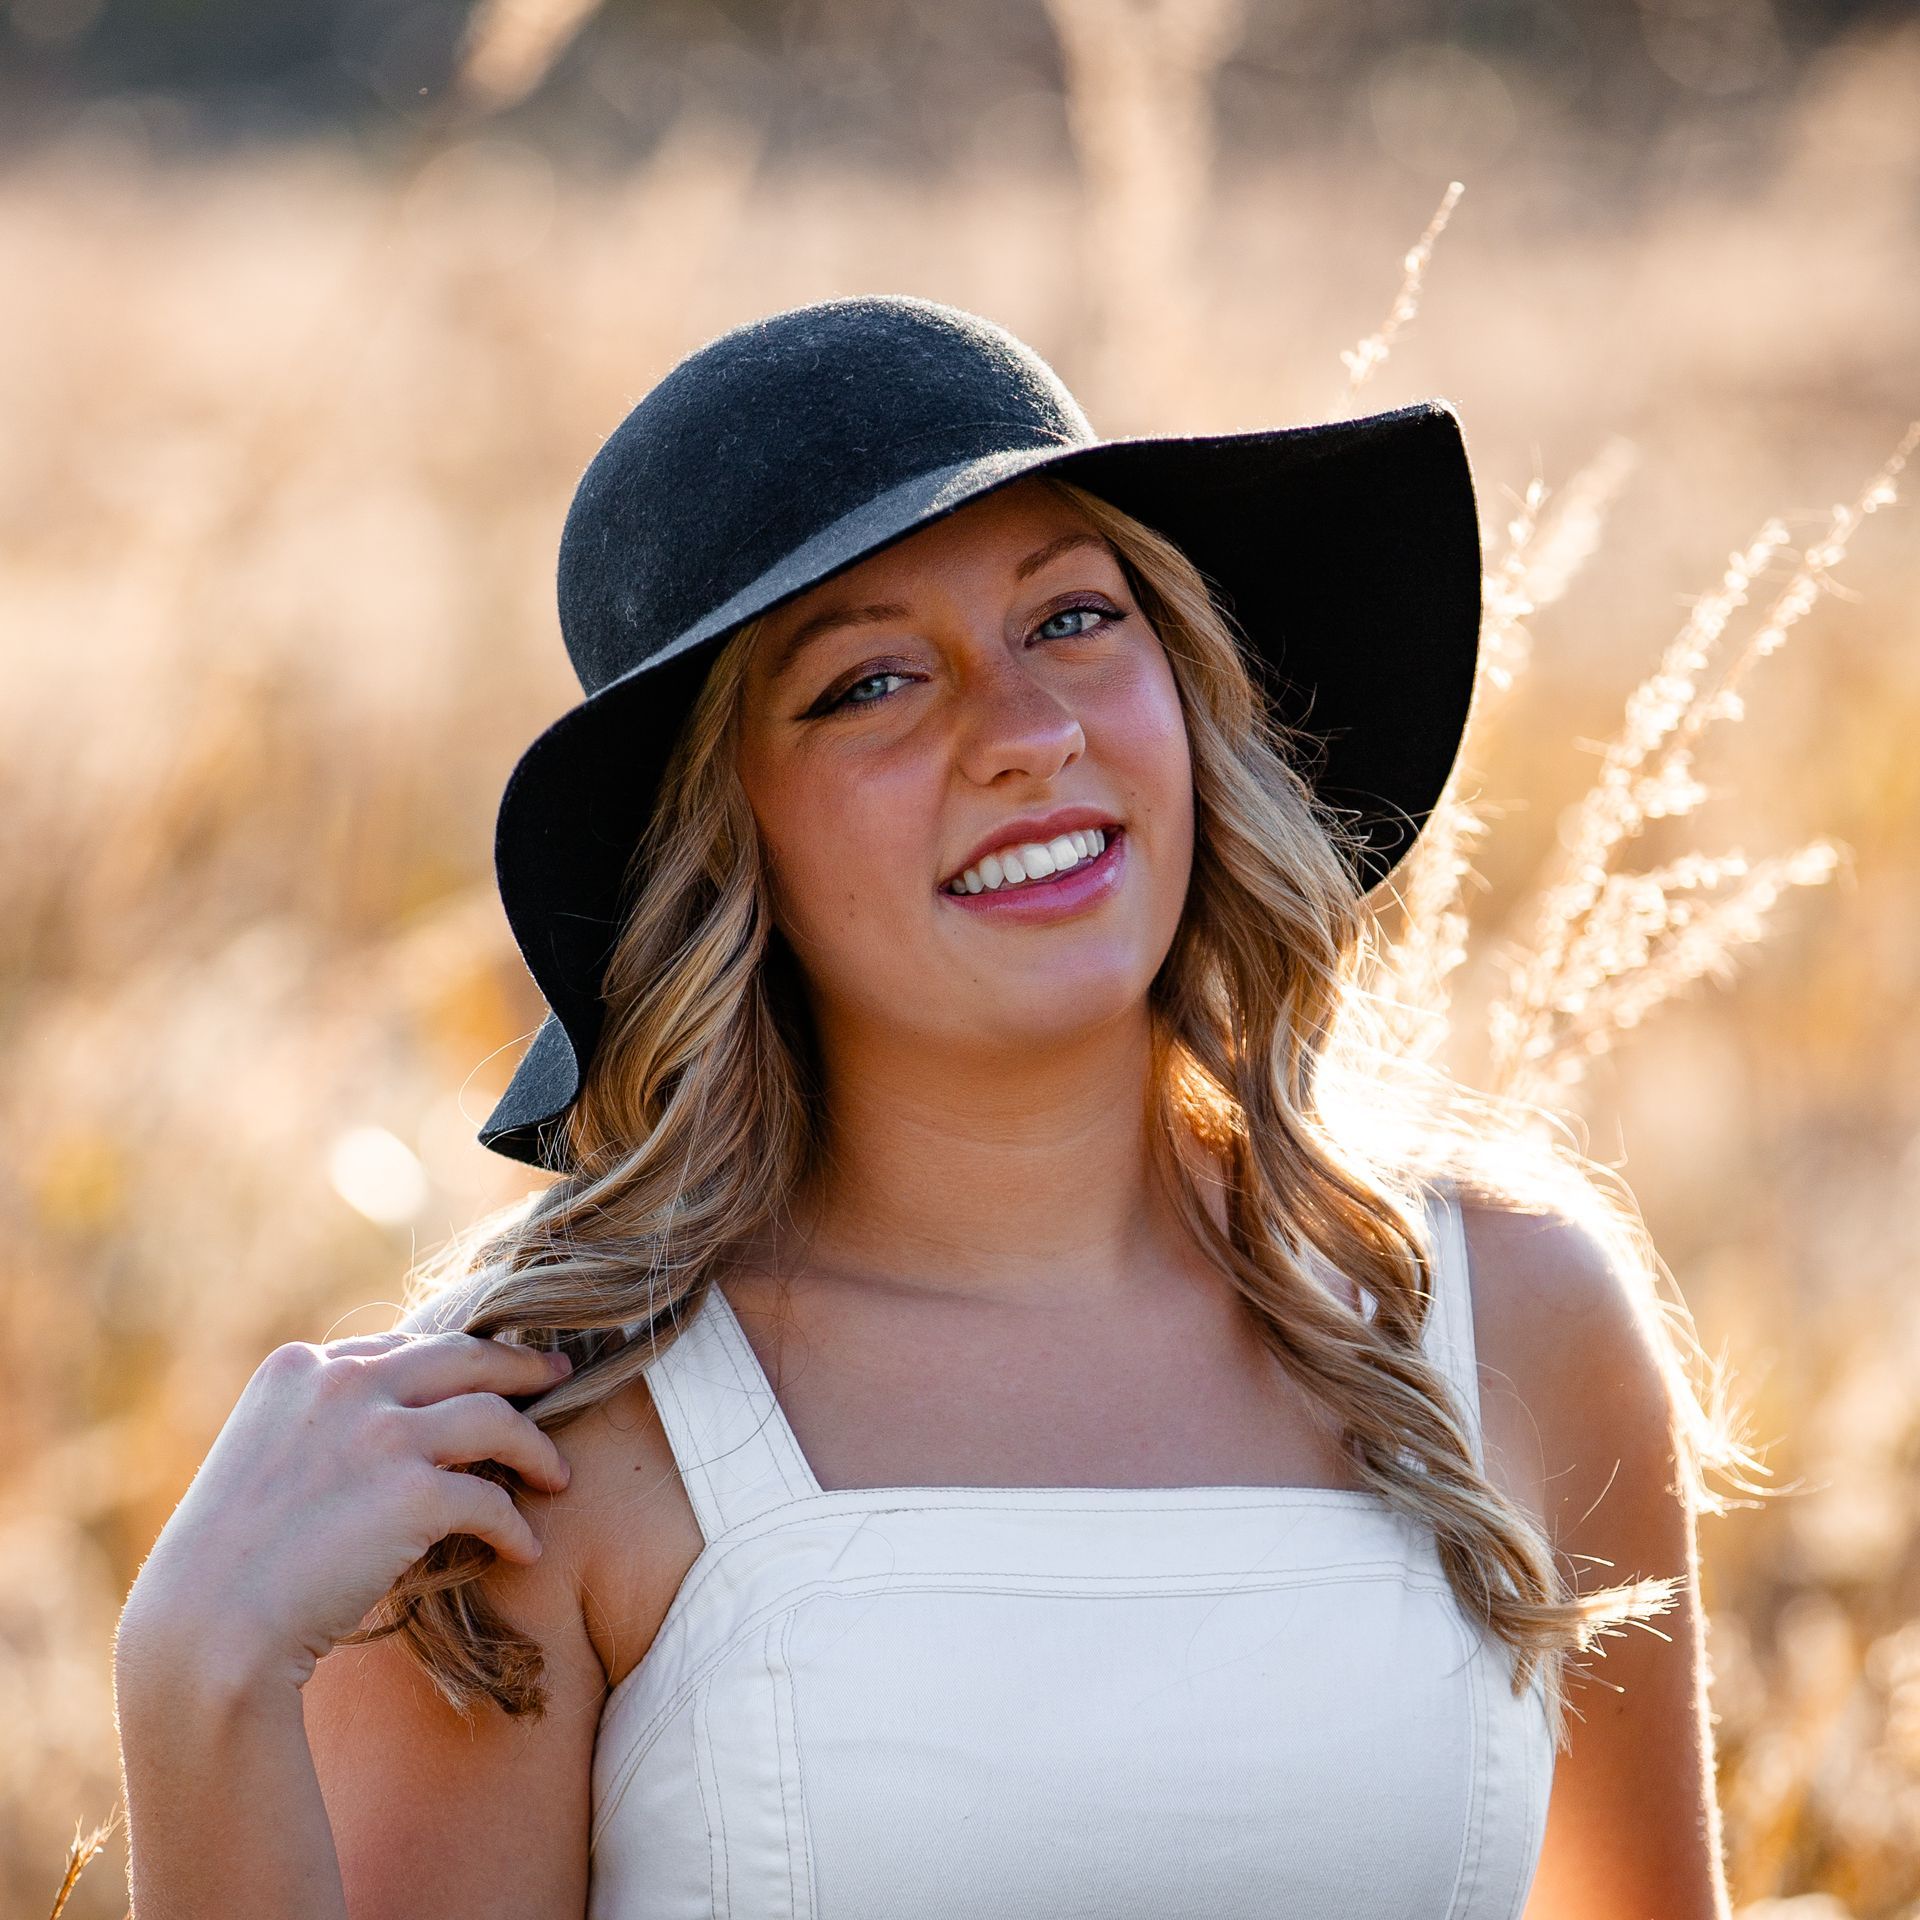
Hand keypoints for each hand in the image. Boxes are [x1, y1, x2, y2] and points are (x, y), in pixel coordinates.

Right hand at [119, 1328, 574, 1694]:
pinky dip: (515, 1526)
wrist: (204, 1631)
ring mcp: (378, 1433)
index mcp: (298, 1368)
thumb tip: (396, 1424)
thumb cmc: (229, 1565)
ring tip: (559, 1474)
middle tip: (559, 1376)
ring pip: (495, 1416)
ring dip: (536, 1446)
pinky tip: (525, 1549)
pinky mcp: (410, 1492)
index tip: (486, 1376)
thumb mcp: (263, 1460)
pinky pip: (491, 1499)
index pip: (399, 1346)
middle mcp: (340, 1384)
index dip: (452, 1362)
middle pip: (463, 1355)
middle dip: (519, 1365)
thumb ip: (321, 1426)